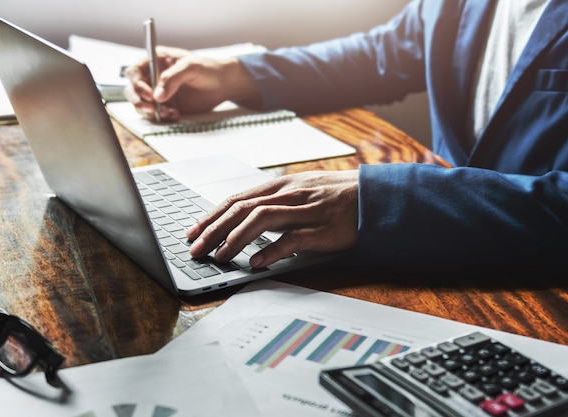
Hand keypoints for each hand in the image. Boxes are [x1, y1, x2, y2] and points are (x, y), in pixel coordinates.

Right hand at [124, 46, 259, 119]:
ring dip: (150, 111)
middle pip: (132, 89)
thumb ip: (172, 78)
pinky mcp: (166, 106)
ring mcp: (159, 93)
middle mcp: (153, 77)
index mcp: (155, 61)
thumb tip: (158, 96)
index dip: (137, 84)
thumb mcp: (191, 67)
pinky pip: (155, 115)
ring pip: (141, 104)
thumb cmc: (208, 69)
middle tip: (152, 108)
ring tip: (169, 111)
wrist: (223, 85)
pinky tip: (175, 114)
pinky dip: (161, 117)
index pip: (134, 72)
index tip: (150, 94)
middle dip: (138, 100)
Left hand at [187, 170, 358, 267]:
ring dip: (236, 238)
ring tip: (220, 257)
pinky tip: (256, 263)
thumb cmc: (336, 196)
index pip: (237, 198)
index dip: (211, 215)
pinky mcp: (323, 229)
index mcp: (281, 185)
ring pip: (262, 218)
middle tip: (196, 249)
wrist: (375, 197)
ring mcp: (307, 210)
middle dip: (214, 229)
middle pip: (242, 208)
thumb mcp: (301, 190)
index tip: (192, 232)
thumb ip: (275, 201)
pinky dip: (272, 250)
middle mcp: (290, 194)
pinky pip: (293, 238)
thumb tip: (244, 215)